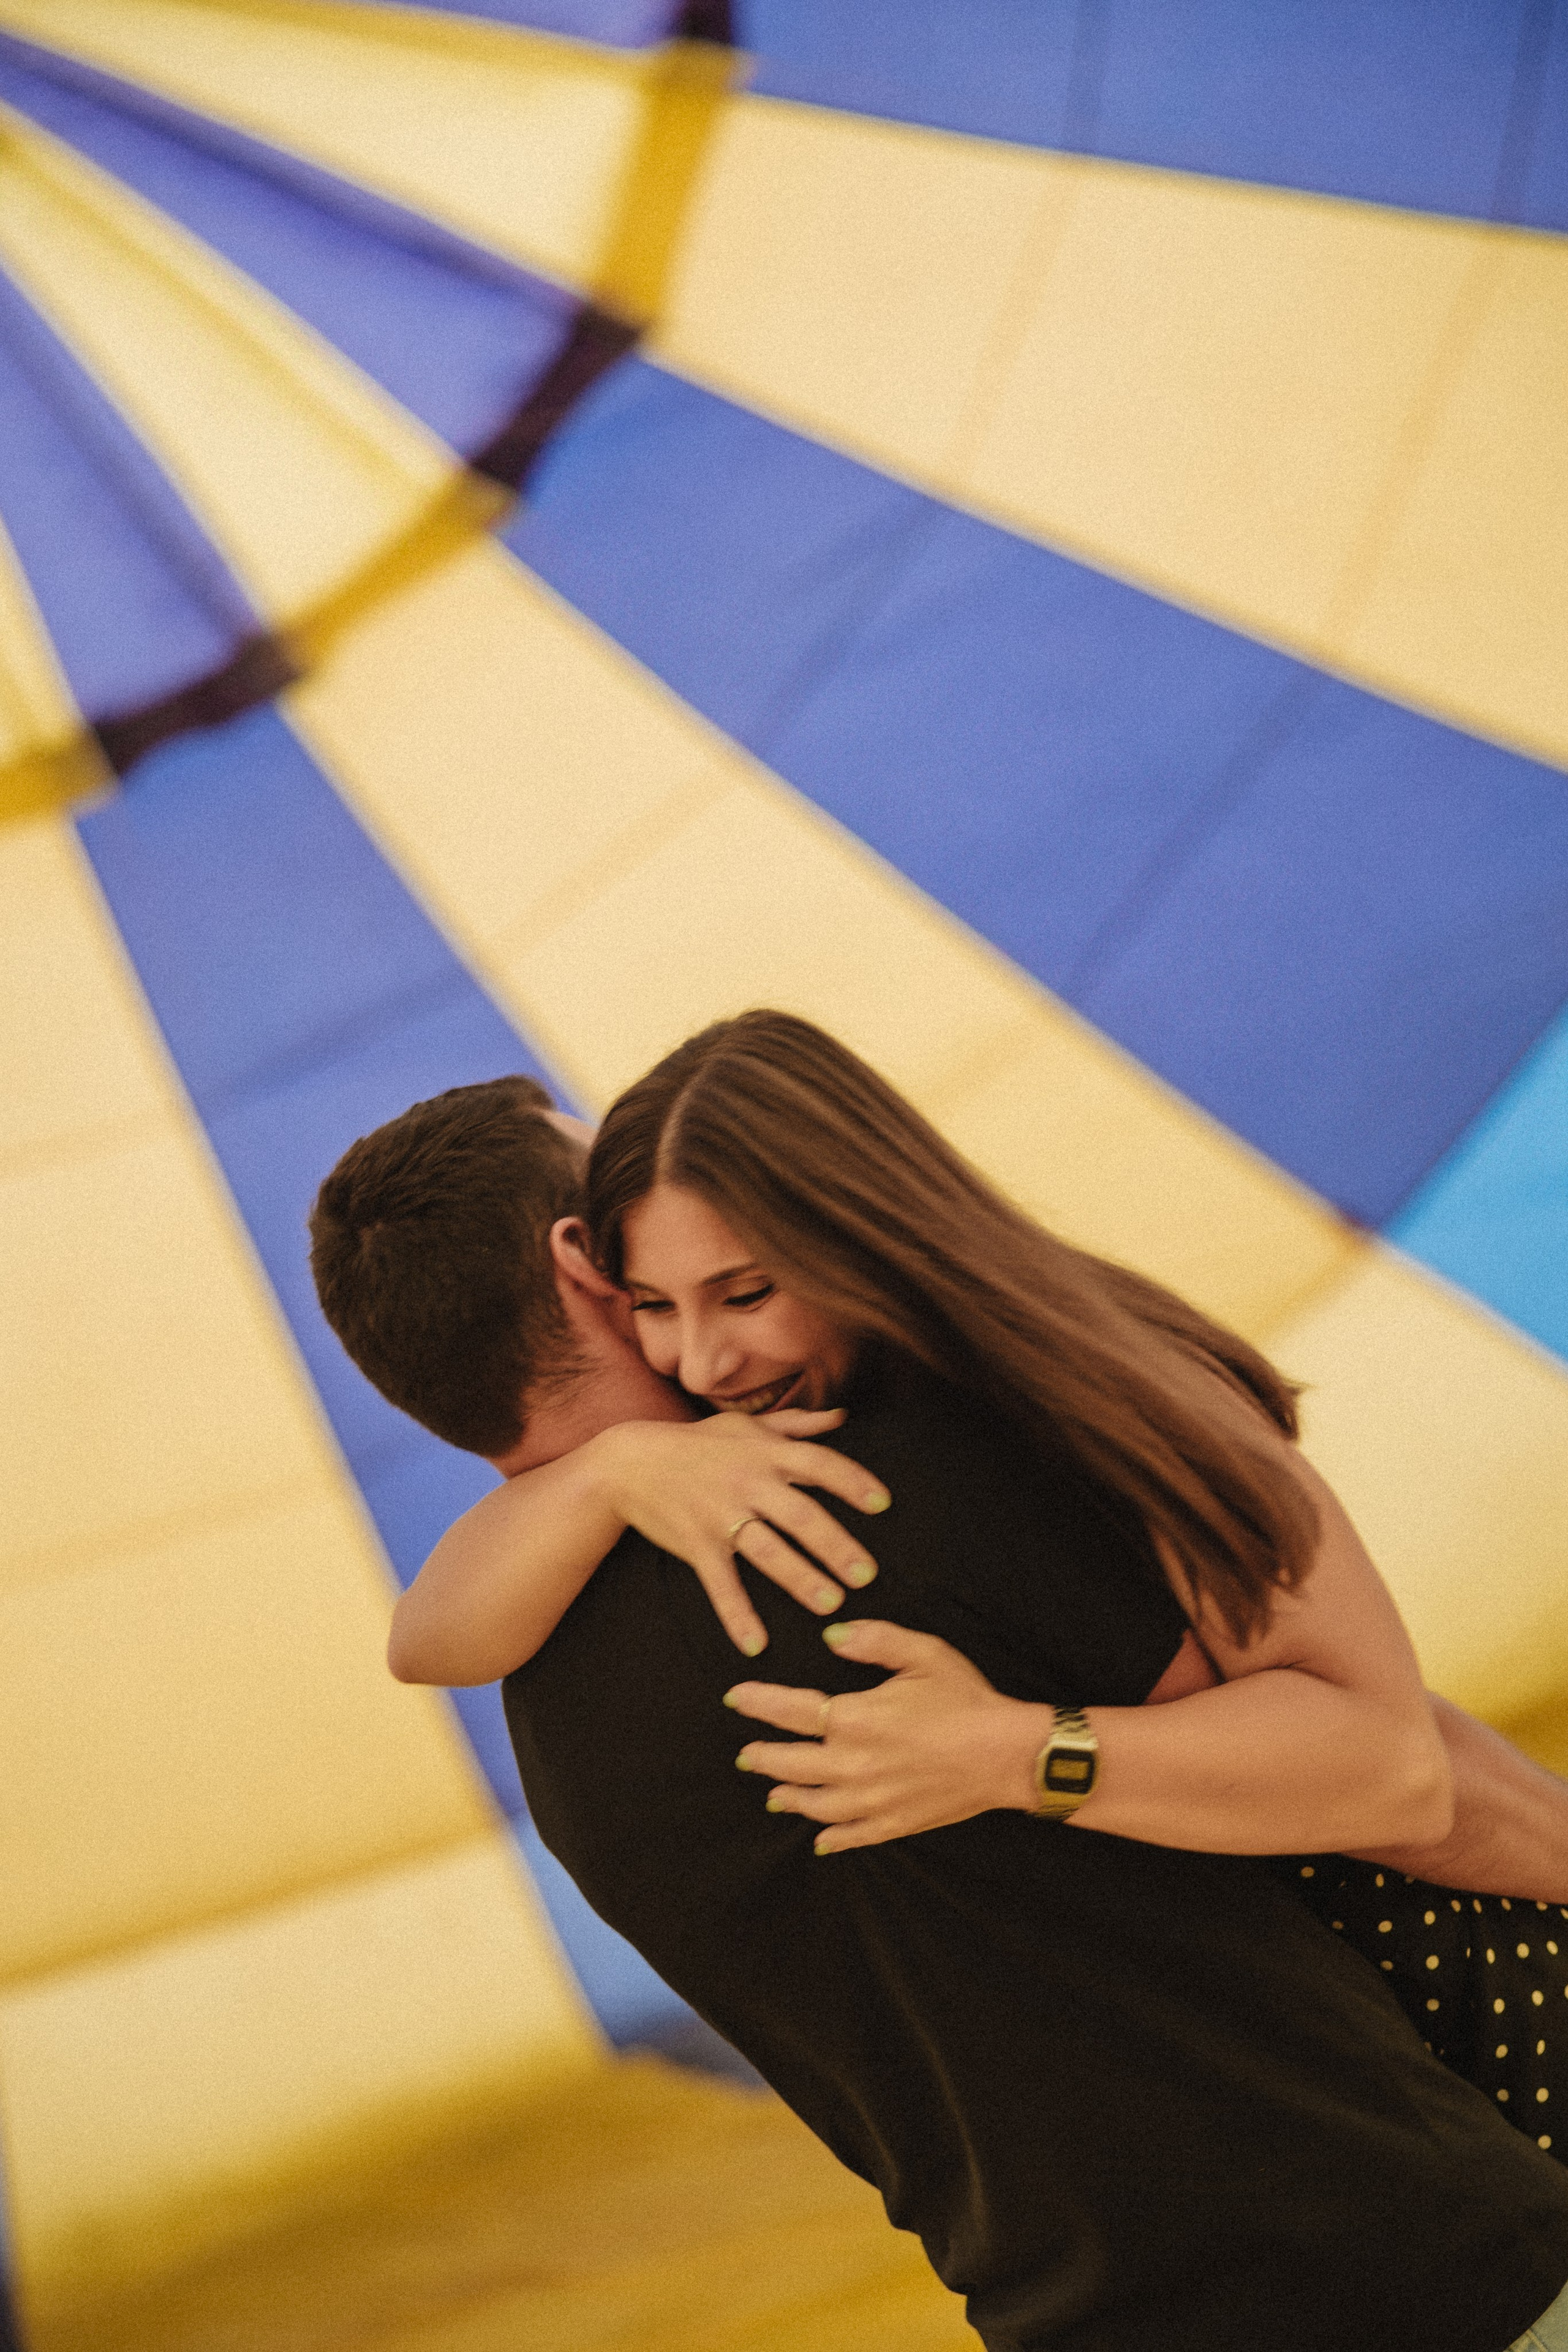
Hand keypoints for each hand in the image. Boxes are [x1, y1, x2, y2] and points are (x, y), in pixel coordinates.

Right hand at [596, 1412, 890, 1655]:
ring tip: (831, 1605)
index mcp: (764, 1452)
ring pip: (767, 1551)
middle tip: (866, 1575)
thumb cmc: (696, 1442)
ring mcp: (720, 1515)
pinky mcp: (697, 1545)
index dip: (852, 1481)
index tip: (882, 1503)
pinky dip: (736, 1614)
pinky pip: (720, 1583)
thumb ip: (797, 1425)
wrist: (629, 1461)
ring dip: (800, 1579)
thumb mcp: (744, 1425)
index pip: (818, 1463)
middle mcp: (747, 1482)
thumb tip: (844, 1417)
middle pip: (800, 1515)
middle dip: (835, 1546)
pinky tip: (755, 1645)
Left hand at [725, 1619, 1050, 1852]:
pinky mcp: (893, 1824)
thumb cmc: (965, 1699)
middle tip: (745, 1755)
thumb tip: (830, 1635)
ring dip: (788, 1796)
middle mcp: (853, 1764)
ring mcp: (871, 1801)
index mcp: (855, 1719)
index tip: (736, 1698)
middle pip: (791, 1763)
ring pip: (813, 1803)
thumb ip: (872, 1640)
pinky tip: (820, 1839)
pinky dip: (830, 1837)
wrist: (1006, 1755)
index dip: (758, 1703)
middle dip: (763, 1757)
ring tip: (773, 1792)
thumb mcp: (921, 1653)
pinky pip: (850, 1836)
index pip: (790, 1711)